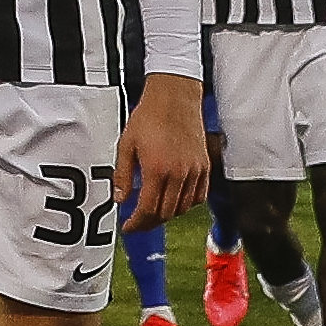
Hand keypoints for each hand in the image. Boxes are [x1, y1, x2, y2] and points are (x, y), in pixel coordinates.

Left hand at [114, 73, 211, 232]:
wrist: (174, 98)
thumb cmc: (149, 117)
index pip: (148, 209)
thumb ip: (123, 175)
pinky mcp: (205, 166)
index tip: (128, 227)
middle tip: (137, 223)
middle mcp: (180, 173)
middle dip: (150, 223)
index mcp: (158, 169)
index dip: (137, 223)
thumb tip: (120, 200)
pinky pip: (199, 196)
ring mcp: (195, 171)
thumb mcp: (126, 145)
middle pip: (166, 213)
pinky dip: (187, 204)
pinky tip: (174, 202)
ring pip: (183, 208)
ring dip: (167, 215)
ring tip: (153, 212)